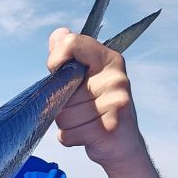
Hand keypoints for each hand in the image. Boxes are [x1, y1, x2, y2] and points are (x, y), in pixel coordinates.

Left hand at [47, 28, 146, 171]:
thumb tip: (59, 33)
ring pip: (63, 114)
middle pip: (60, 88)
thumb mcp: (85, 78)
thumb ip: (70, 58)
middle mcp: (116, 77)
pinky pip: (69, 133)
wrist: (122, 144)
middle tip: (80, 108)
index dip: (56, 58)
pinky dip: (70, 138)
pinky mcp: (110, 127)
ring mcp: (116, 101)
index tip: (55, 69)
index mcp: (108, 59)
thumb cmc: (98, 109)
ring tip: (85, 122)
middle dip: (61, 104)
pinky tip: (86, 135)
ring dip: (66, 124)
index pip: (72, 43)